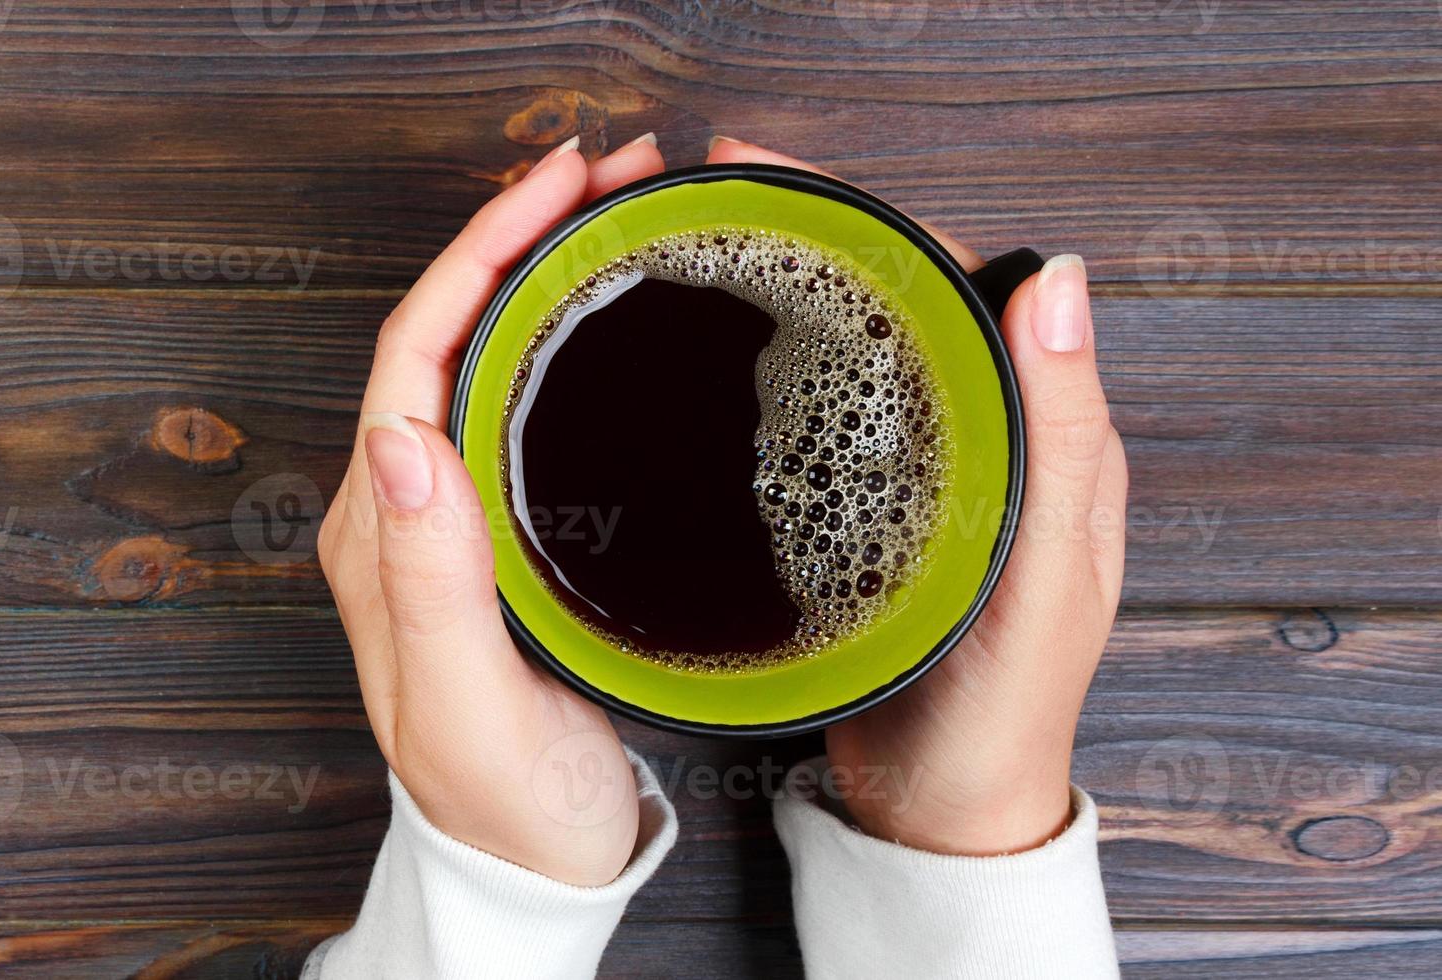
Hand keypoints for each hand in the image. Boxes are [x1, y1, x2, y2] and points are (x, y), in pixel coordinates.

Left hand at [318, 133, 668, 886]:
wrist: (531, 873)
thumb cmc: (507, 806)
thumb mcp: (469, 705)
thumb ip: (431, 582)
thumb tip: (403, 439)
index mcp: (382, 534)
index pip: (416, 351)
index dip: (481, 252)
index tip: (560, 188)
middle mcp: (403, 512)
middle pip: (446, 330)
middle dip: (520, 232)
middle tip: (617, 170)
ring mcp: (448, 520)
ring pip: (481, 354)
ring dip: (539, 269)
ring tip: (622, 210)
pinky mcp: (497, 535)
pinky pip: (514, 399)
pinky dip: (560, 330)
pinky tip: (610, 312)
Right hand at [705, 138, 1128, 854]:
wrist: (935, 816)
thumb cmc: (1000, 715)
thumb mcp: (1042, 577)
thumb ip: (1056, 437)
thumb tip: (1061, 277)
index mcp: (1044, 437)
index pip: (967, 282)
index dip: (880, 217)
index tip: (785, 178)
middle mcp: (981, 440)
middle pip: (898, 302)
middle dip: (813, 234)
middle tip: (715, 194)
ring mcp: (916, 477)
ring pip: (851, 351)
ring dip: (785, 290)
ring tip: (702, 247)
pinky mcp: (858, 515)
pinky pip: (812, 416)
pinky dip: (765, 367)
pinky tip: (710, 355)